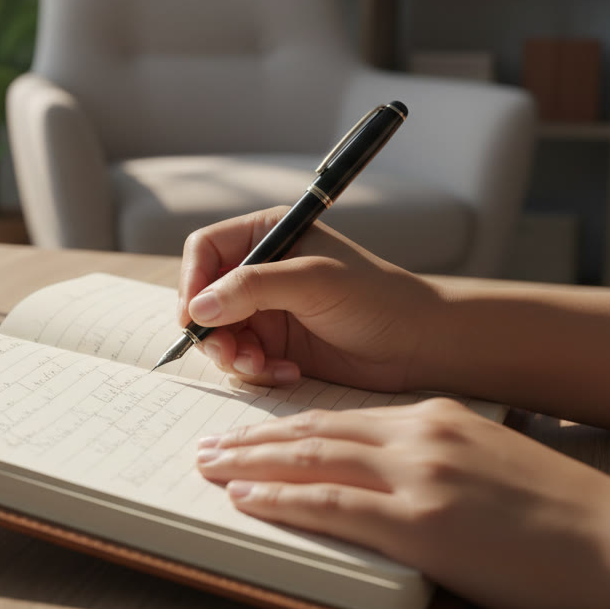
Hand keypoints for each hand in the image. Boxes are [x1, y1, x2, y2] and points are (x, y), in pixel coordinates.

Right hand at [179, 206, 440, 390]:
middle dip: (211, 329)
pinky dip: (255, 371)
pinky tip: (287, 373)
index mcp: (266, 235)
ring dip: (233, 355)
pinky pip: (241, 360)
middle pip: (202, 297)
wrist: (417, 344)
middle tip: (228, 353)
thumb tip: (197, 308)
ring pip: (217, 333)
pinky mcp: (274, 345)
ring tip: (261, 366)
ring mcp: (265, 310)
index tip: (194, 316)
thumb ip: (251, 288)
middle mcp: (259, 270)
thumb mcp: (311, 282)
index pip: (204, 250)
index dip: (192, 282)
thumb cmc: (375, 298)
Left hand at [196, 399, 609, 608]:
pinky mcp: (417, 522)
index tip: (247, 433)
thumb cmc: (561, 517)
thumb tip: (386, 481)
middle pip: (313, 431)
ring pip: (309, 460)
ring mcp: (417, 476)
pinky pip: (328, 504)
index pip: (339, 417)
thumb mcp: (488, 465)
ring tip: (207, 466)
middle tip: (206, 444)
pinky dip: (277, 499)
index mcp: (435, 417)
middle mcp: (419, 435)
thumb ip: (432, 461)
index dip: (285, 426)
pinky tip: (244, 498)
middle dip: (251, 438)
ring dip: (248, 464)